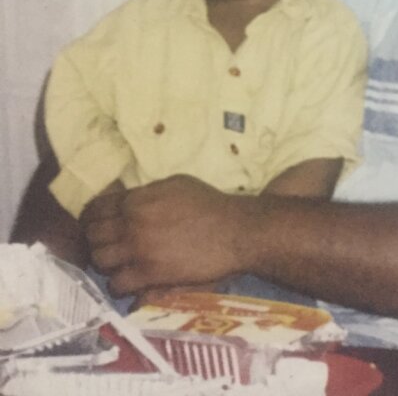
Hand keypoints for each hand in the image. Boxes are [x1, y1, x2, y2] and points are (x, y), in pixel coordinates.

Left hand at [82, 175, 247, 295]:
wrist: (234, 231)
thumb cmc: (208, 203)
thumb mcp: (175, 184)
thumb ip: (145, 193)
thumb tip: (123, 201)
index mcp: (137, 199)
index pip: (96, 208)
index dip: (91, 216)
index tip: (95, 223)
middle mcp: (132, 223)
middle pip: (92, 235)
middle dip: (95, 239)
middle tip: (105, 244)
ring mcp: (139, 250)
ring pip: (99, 260)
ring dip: (105, 262)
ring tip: (117, 262)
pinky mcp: (150, 275)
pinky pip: (117, 284)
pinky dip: (119, 283)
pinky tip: (129, 279)